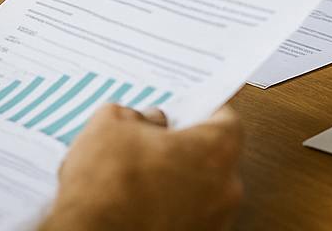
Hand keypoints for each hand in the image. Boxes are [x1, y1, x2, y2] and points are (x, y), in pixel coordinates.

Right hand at [44, 105, 243, 230]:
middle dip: (188, 148)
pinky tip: (141, 205)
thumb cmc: (105, 187)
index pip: (226, 120)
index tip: (187, 111)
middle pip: (215, 157)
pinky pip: (190, 217)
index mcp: (215, 151)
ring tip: (143, 178)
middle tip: (157, 143)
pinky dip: (172, 209)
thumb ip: (139, 115)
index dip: (202, 112)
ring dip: (180, 182)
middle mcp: (225, 190)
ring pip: (203, 190)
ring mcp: (213, 223)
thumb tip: (147, 120)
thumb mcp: (112, 125)